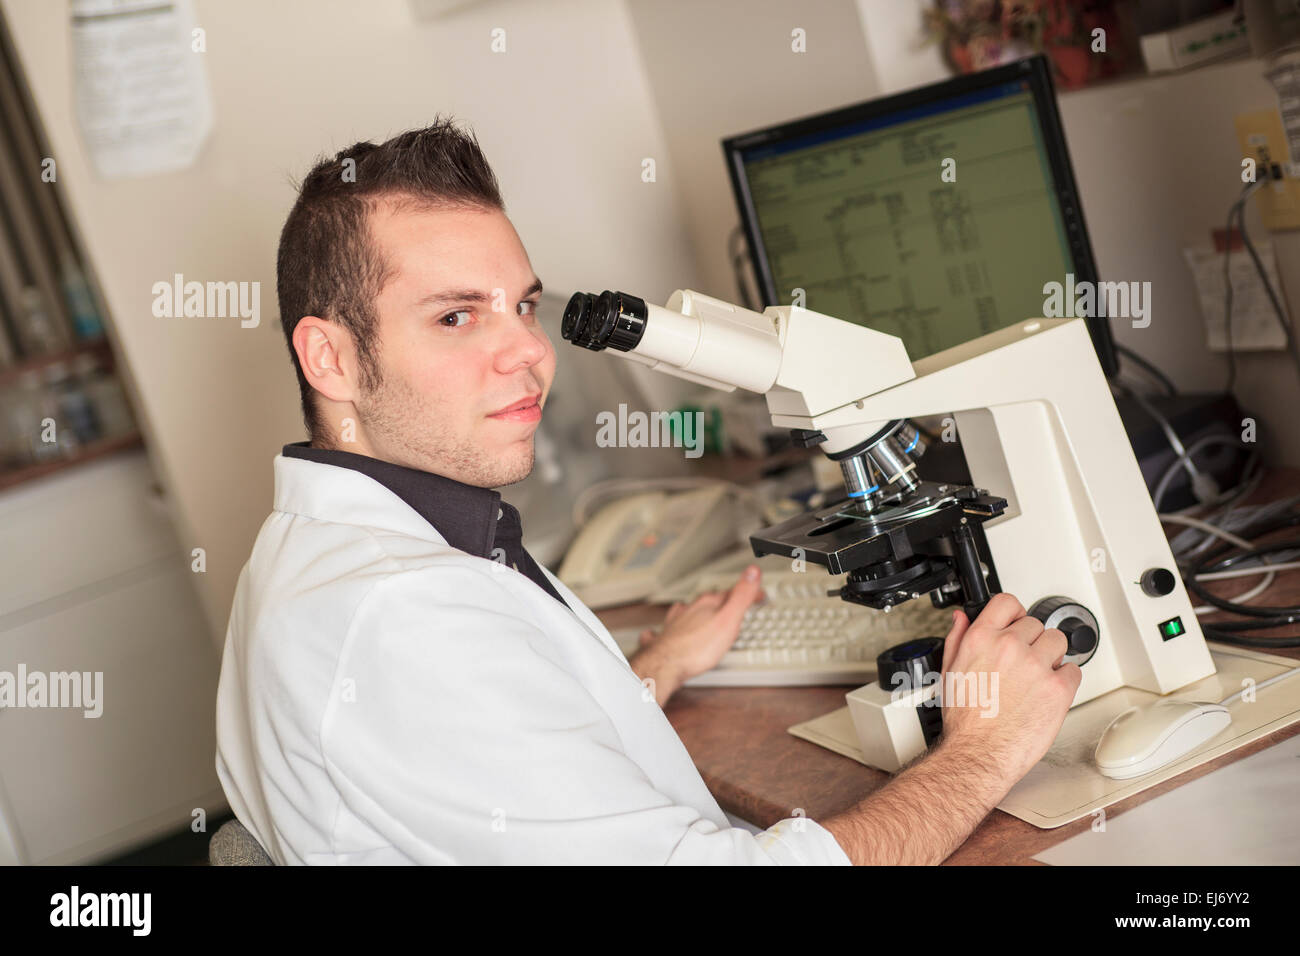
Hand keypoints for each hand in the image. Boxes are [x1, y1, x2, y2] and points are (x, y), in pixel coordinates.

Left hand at [629, 565, 763, 702]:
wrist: (666, 665)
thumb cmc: (697, 647)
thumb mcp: (729, 620)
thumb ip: (742, 596)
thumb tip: (753, 572)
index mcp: (707, 603)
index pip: (731, 592)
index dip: (747, 593)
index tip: (759, 595)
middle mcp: (689, 610)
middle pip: (709, 601)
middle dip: (722, 602)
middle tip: (734, 605)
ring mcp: (676, 623)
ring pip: (687, 612)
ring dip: (696, 611)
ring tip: (702, 612)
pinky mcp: (666, 638)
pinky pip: (664, 629)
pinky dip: (666, 628)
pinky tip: (657, 631)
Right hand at [936, 593, 1081, 784]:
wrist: (979, 753)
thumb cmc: (964, 721)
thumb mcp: (950, 672)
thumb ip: (957, 639)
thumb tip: (962, 618)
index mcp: (981, 639)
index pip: (1007, 602)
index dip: (1014, 613)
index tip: (1017, 623)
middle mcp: (1010, 647)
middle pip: (1036, 624)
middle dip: (1032, 641)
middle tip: (1024, 663)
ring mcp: (1036, 666)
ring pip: (1058, 641)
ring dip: (1051, 656)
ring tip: (1038, 676)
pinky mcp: (1058, 689)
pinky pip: (1073, 671)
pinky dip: (1065, 680)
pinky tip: (1048, 692)